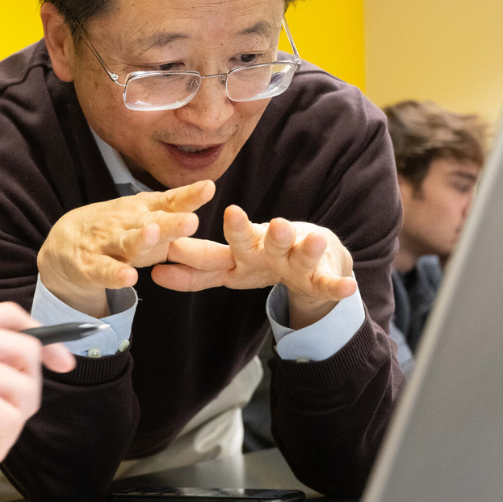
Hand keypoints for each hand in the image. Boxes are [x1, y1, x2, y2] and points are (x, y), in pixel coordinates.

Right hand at [36, 180, 214, 316]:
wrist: (65, 242)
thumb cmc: (119, 230)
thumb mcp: (149, 218)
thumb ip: (179, 214)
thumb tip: (218, 206)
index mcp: (147, 212)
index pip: (171, 202)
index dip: (189, 196)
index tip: (209, 188)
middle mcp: (129, 223)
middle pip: (153, 223)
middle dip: (171, 223)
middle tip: (190, 220)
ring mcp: (108, 243)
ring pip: (126, 243)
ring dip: (139, 240)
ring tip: (152, 235)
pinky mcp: (91, 265)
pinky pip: (104, 270)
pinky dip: (115, 274)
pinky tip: (128, 279)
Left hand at [156, 208, 355, 328]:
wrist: (313, 251)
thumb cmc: (262, 258)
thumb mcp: (228, 268)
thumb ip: (196, 274)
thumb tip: (154, 274)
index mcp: (240, 251)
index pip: (212, 251)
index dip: (192, 252)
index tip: (170, 248)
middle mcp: (266, 249)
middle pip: (252, 240)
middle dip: (242, 229)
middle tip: (232, 214)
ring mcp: (296, 260)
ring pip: (296, 252)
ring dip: (298, 243)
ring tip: (301, 236)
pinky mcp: (321, 275)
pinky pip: (329, 283)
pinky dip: (338, 285)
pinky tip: (348, 287)